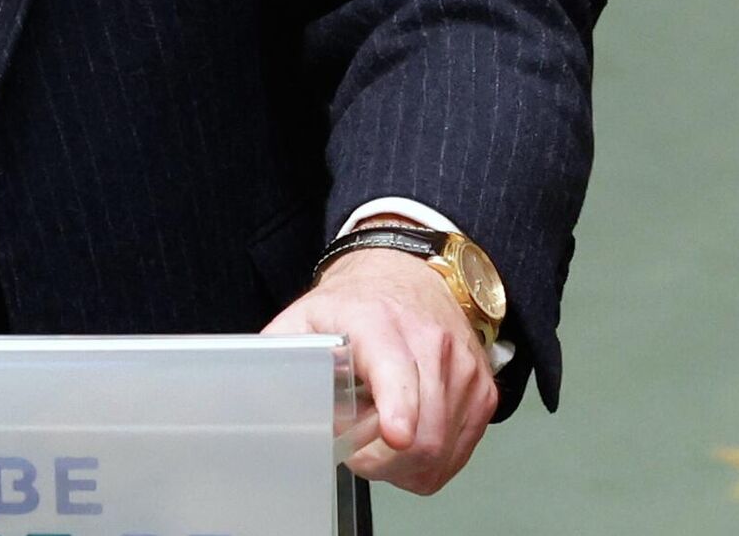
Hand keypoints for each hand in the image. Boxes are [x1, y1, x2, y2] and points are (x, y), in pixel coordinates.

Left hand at [262, 247, 498, 494]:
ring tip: (379, 432)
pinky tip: (407, 434)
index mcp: (380, 323)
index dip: (398, 409)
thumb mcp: (307, 315)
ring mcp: (463, 369)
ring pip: (442, 450)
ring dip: (405, 464)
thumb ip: (283, 354)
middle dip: (384, 461)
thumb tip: (254, 393)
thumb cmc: (356, 303)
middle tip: (356, 449)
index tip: (395, 434)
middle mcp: (430, 343)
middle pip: (423, 433)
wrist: (410, 274)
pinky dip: (431, 460)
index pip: (397, 373)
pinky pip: (459, 452)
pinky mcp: (483, 390)